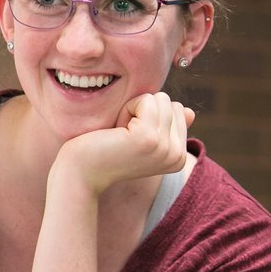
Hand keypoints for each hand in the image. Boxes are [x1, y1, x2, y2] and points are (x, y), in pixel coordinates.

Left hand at [56, 92, 194, 195]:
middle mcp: (177, 155)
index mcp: (179, 157)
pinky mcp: (149, 138)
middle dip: (143, 112)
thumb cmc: (105, 151)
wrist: (80, 172)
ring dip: (133, 110)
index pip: (178, 111)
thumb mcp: (141, 137)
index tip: (132, 138)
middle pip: (171, 103)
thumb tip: (191, 112)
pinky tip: (115, 131)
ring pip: (160, 99)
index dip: (149, 116)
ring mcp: (165, 148)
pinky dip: (126, 109)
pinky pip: (146, 100)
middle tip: (123, 136)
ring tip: (119, 135)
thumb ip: (166, 126)